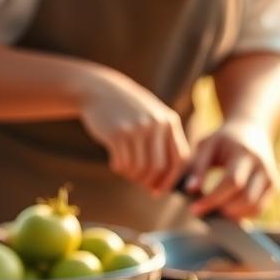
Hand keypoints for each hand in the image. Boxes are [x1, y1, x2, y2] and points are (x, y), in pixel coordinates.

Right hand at [76, 67, 188, 194]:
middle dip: (150, 182)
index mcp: (170, 122)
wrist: (99, 89)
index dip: (171, 179)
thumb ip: (164, 142)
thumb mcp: (153, 117)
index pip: (180, 159)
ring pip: (140, 168)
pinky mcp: (117, 133)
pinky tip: (115, 163)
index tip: (160, 190)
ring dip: (132, 176)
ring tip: (127, 171)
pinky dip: (119, 168)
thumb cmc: (129, 110)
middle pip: (159, 167)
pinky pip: (122, 163)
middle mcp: (156, 124)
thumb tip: (168, 181)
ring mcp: (137, 128)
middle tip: (141, 185)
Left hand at [182, 120, 279, 218]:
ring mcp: (271, 176)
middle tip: (203, 211)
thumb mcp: (207, 146)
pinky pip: (259, 208)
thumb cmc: (223, 141)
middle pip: (246, 197)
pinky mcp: (275, 185)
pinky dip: (242, 214)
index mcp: (245, 153)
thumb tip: (190, 190)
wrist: (251, 130)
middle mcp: (262, 165)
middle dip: (223, 209)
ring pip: (254, 206)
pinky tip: (227, 210)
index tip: (194, 210)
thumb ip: (198, 167)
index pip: (232, 181)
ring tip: (214, 210)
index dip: (213, 198)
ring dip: (233, 215)